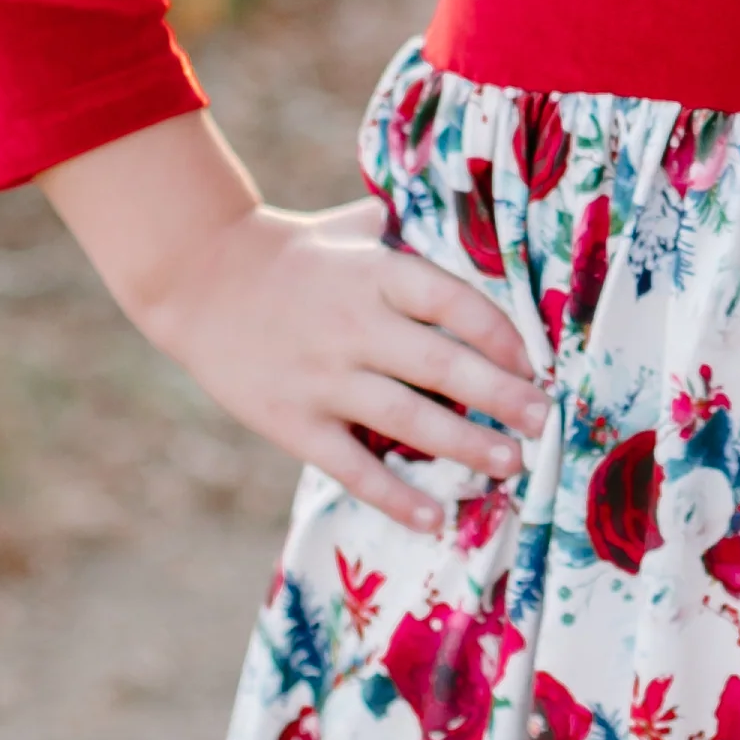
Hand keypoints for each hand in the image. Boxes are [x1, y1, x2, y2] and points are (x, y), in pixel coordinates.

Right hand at [38, 111, 542, 529]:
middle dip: (500, 397)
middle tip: (543, 421)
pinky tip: (434, 517)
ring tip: (512, 465)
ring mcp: (322, 376)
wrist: (197, 278)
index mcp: (376, 273)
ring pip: (407, 419)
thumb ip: (405, 233)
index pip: (453, 301)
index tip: (536, 362)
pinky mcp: (292, 421)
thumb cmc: (290, 254)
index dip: (500, 334)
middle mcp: (354, 324)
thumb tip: (469, 222)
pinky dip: (394, 496)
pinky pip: (351, 465)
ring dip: (464, 446)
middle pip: (442, 365)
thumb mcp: (348, 230)